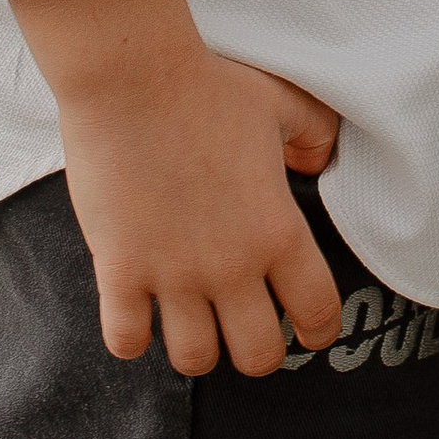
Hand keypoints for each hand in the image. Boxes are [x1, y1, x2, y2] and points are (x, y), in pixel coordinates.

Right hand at [5, 0, 343, 375]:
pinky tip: (139, 308)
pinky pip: (127, 342)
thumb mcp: (281, 104)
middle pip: (257, 358)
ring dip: (198, 346)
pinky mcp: (120, 273)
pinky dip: (134, 335)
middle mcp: (231, 265)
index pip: (317, 312)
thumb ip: (313, 137)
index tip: (310, 331)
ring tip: (194, 318)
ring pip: (195, 360)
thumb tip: (318, 165)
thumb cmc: (210, 85)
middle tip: (248, 325)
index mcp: (277, 229)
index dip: (319, 330)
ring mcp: (173, 275)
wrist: (134, 78)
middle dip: (258, 350)